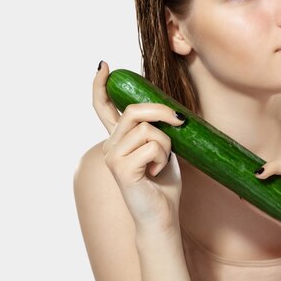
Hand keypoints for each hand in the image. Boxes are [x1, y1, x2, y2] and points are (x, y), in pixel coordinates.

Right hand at [92, 61, 185, 234]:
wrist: (162, 214)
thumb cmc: (163, 182)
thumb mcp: (161, 147)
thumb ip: (155, 128)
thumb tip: (167, 108)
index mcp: (118, 139)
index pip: (102, 107)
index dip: (100, 85)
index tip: (104, 66)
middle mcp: (109, 145)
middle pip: (134, 110)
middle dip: (162, 111)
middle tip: (180, 120)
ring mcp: (112, 157)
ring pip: (148, 130)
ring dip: (166, 145)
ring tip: (160, 163)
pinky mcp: (120, 168)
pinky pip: (151, 146)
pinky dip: (162, 158)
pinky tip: (155, 172)